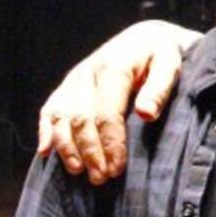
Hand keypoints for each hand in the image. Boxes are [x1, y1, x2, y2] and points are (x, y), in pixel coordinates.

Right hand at [37, 20, 200, 183]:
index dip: (110, 144)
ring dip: (67, 147)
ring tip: (79, 171)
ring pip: (61, 117)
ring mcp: (74, 79)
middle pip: (81, 119)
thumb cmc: (161, 55)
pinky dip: (45, 131)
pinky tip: (45, 153)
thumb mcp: (170, 65)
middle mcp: (87, 73)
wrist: (145, 37)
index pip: (107, 113)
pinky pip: (50, 109)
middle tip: (101, 178)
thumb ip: (159, 88)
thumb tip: (146, 114)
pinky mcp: (67, 86)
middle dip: (90, 152)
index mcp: (113, 67)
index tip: (117, 168)